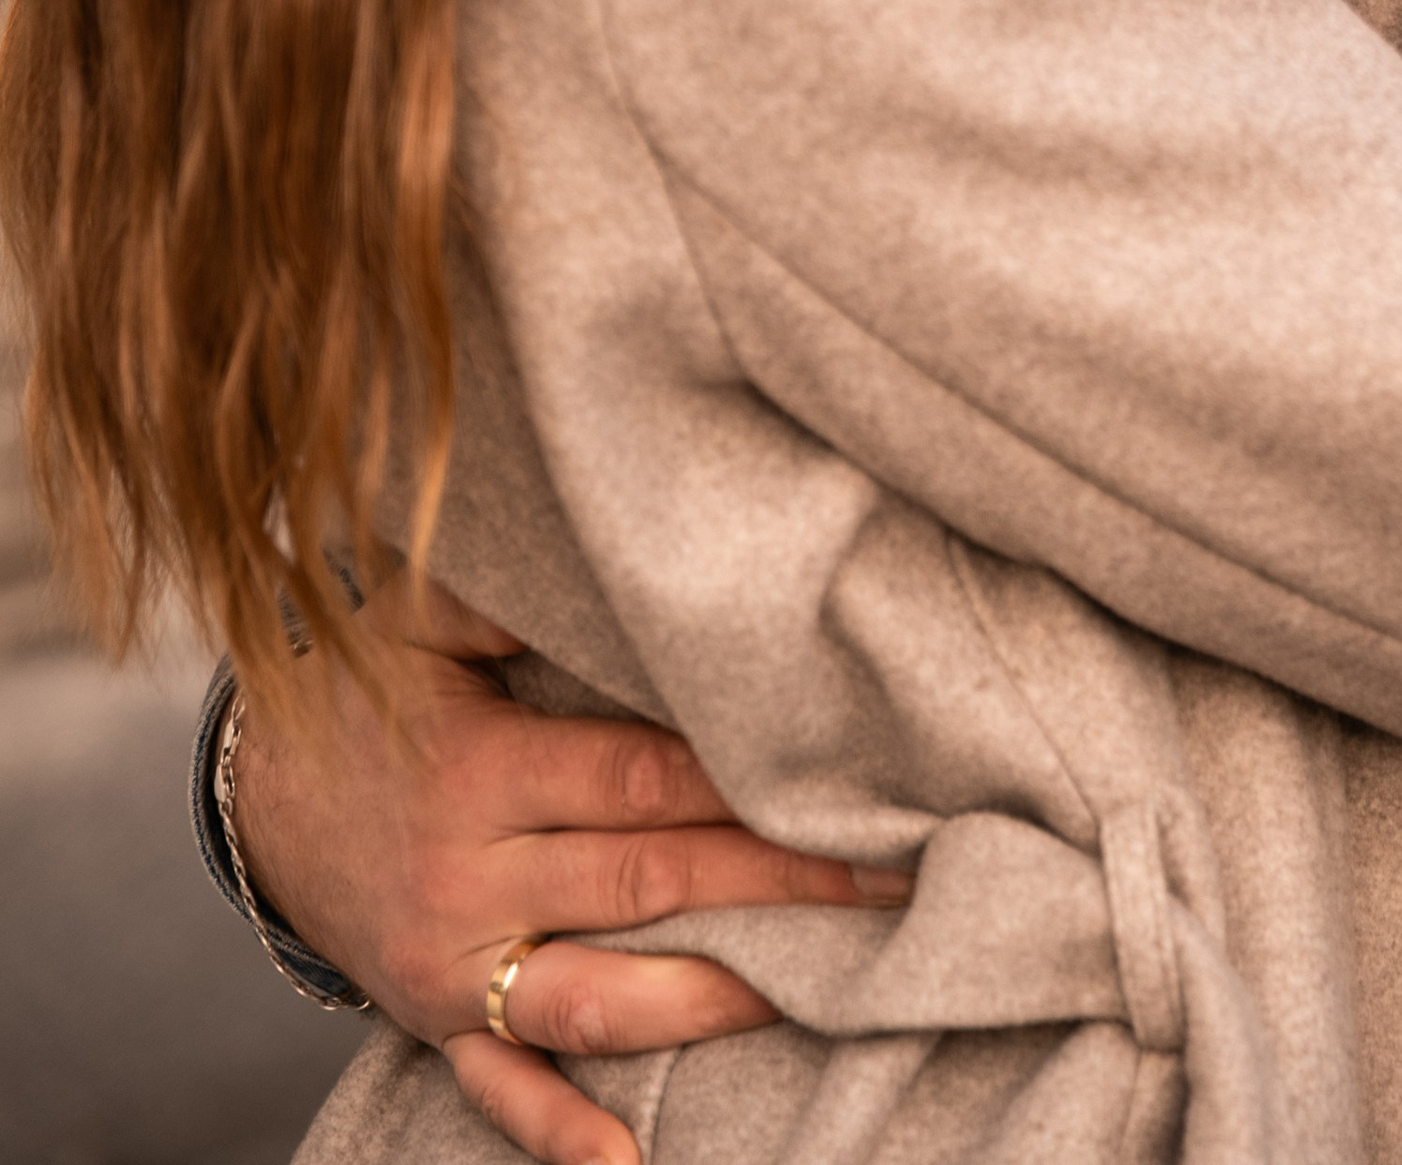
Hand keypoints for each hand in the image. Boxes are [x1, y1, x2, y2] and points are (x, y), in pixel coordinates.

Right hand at [228, 573, 909, 1164]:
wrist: (255, 794)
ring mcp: (454, 971)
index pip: (639, 780)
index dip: (741, 781)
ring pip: (599, 1000)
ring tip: (821, 984)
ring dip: (713, 997)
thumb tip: (600, 556)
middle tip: (887, 877)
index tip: (839, 777)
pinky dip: (560, 1132)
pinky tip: (630, 1161)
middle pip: (648, 884)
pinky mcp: (438, 1025)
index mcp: (478, 774)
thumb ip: (502, 593)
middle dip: (776, 881)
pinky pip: (502, 1089)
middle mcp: (470, 882)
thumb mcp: (415, 620)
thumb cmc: (364, 691)